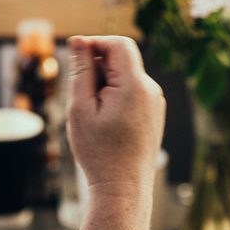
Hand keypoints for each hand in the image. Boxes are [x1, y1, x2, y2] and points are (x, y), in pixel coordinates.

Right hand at [65, 36, 164, 196]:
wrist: (123, 189)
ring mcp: (155, 103)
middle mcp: (151, 90)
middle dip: (97, 67)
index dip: (95, 43)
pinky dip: (114, 97)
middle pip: (121, 60)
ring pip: (125, 77)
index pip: (118, 44)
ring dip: (104, 84)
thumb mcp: (80, 108)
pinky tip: (104, 122)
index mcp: (135, 86)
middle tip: (79, 96)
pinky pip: (132, 92)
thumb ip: (81, 71)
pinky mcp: (153, 114)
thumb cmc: (99, 151)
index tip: (74, 55)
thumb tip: (79, 41)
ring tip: (91, 114)